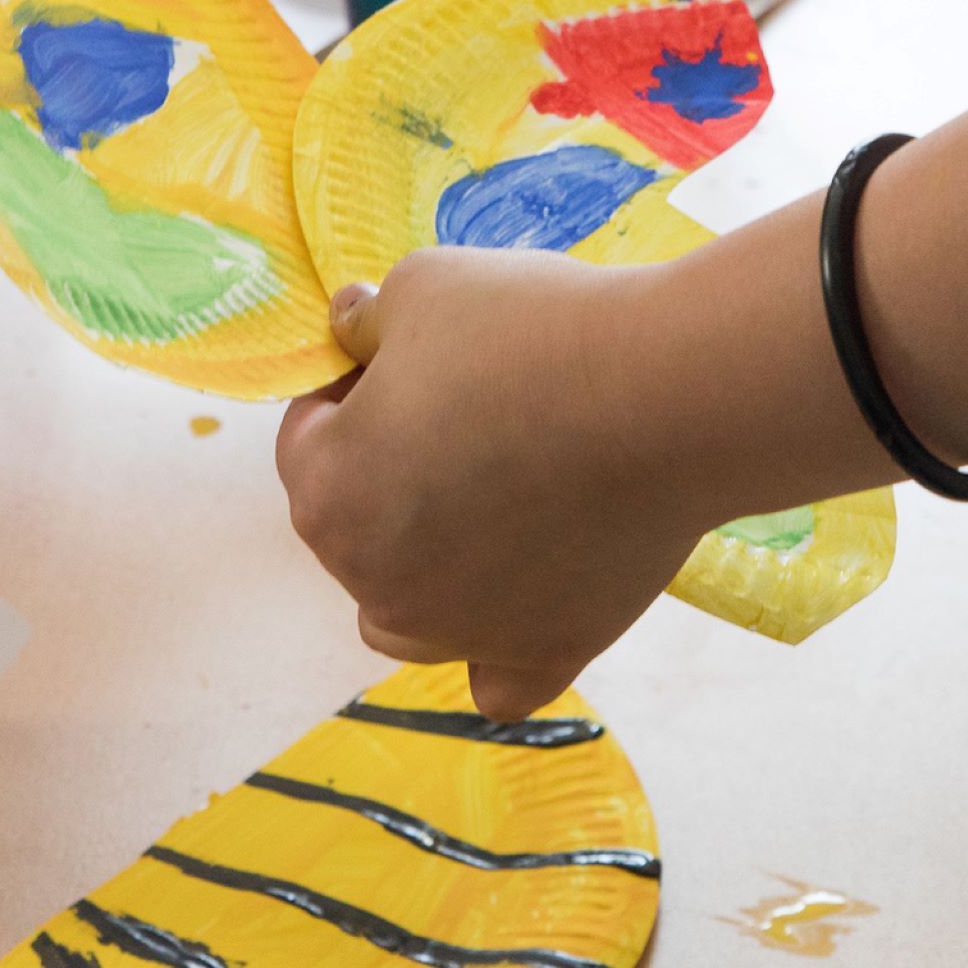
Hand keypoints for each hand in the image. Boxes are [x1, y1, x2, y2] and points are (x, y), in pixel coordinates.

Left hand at [276, 250, 711, 719]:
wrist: (664, 392)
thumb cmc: (526, 330)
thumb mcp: (420, 287)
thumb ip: (365, 320)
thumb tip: (346, 325)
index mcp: (328, 495)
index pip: (304, 438)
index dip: (350, 387)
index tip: (409, 357)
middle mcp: (376, 584)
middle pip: (350, 525)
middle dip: (385, 469)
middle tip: (464, 409)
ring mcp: (460, 632)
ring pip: (400, 615)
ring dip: (418, 567)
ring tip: (485, 497)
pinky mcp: (545, 654)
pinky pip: (495, 680)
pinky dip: (495, 644)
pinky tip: (519, 596)